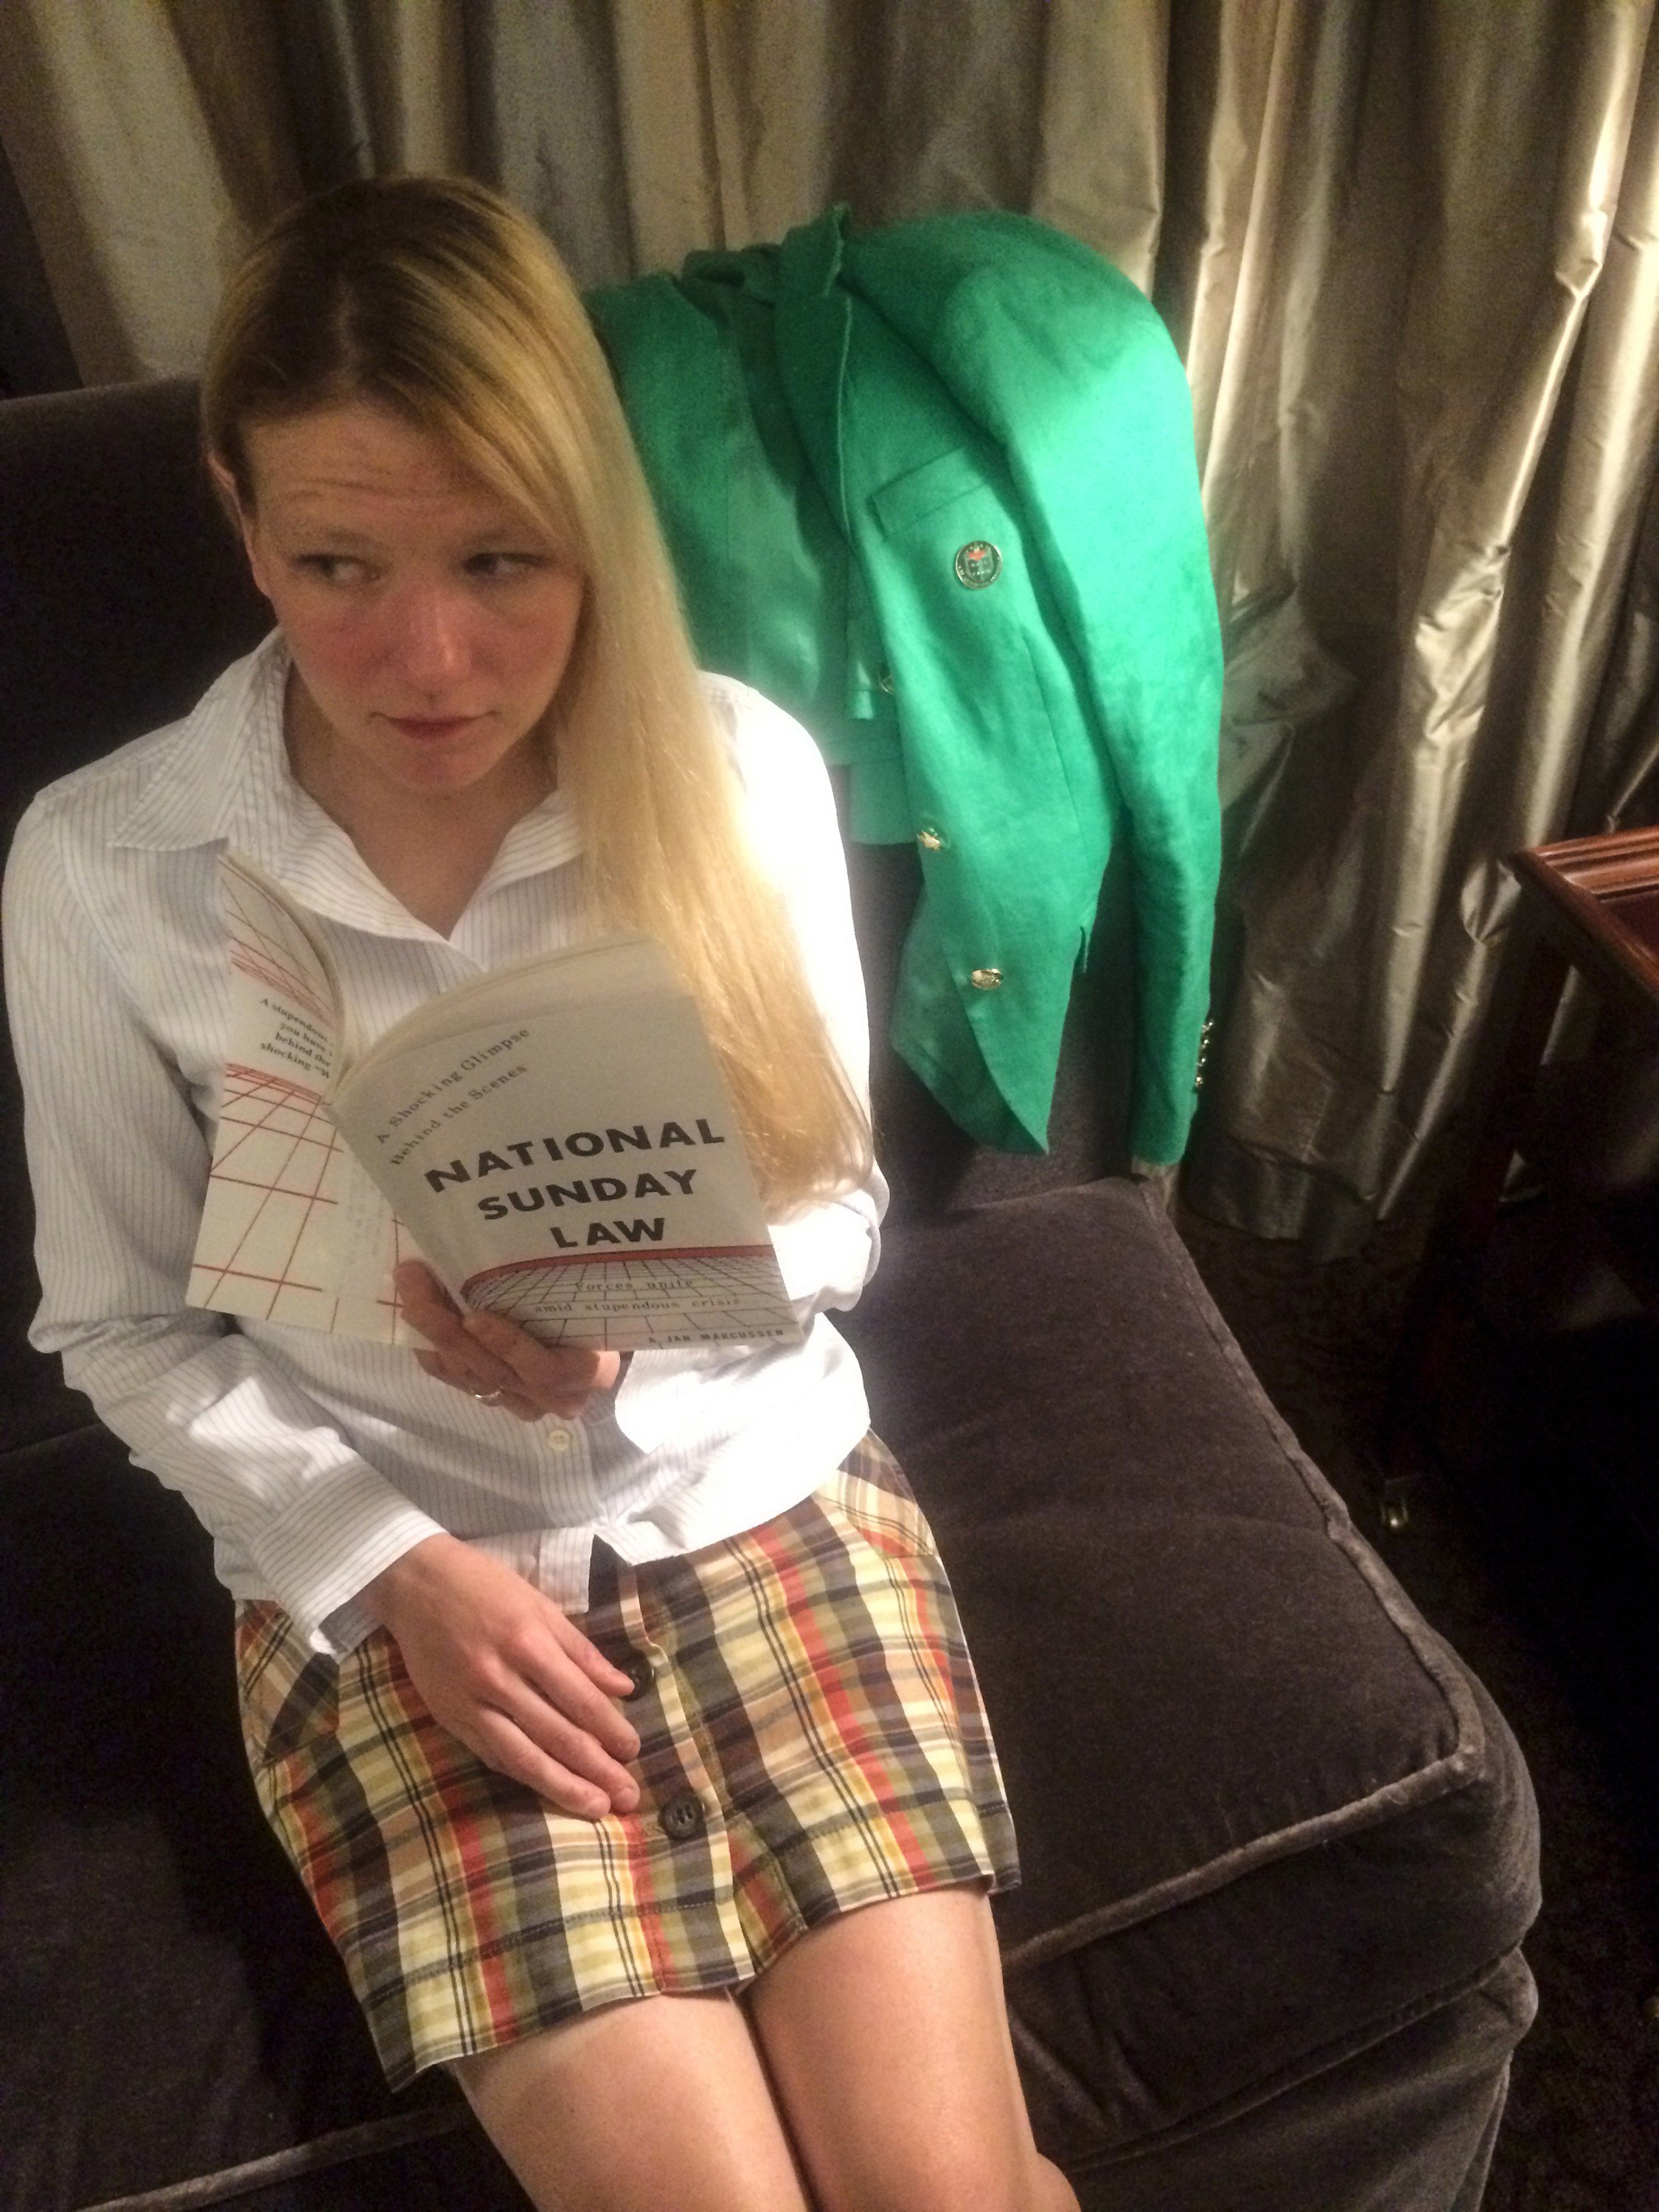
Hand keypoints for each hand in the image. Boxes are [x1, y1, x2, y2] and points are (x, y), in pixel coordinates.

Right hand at [362, 1532, 641, 1818]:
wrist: (415, 1584)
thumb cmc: (485, 1586)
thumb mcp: (540, 1605)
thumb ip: (582, 1650)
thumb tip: (624, 1687)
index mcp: (527, 1642)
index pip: (579, 1698)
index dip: (609, 1728)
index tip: (633, 1751)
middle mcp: (499, 1677)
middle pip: (556, 1734)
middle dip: (595, 1769)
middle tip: (627, 1796)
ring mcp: (470, 1703)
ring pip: (523, 1755)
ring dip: (562, 1786)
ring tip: (595, 1808)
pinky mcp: (449, 1718)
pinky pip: (491, 1754)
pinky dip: (522, 1774)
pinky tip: (547, 1791)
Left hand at [395, 1261, 621, 1420]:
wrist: (595, 1337)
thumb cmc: (597, 1306)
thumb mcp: (589, 1292)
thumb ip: (564, 1279)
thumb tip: (528, 1221)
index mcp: (587, 1372)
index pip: (549, 1370)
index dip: (511, 1347)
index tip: (475, 1318)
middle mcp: (553, 1397)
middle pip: (494, 1371)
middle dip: (447, 1327)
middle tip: (417, 1280)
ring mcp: (521, 1402)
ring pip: (469, 1375)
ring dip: (432, 1330)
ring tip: (409, 1285)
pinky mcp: (494, 1399)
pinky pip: (456, 1379)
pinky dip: (431, 1348)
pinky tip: (413, 1314)